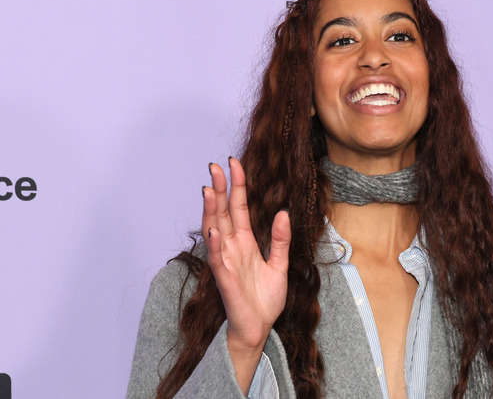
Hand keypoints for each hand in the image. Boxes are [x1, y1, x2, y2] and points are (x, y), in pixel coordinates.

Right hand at [203, 158, 289, 391]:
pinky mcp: (225, 280)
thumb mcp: (279, 265)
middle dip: (219, 190)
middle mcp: (232, 248)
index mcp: (245, 243)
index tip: (234, 164)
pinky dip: (215, 245)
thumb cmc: (265, 300)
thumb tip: (283, 213)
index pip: (237, 208)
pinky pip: (218, 260)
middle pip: (222, 213)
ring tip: (209, 189)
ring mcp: (227, 262)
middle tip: (215, 166)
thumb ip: (281, 240)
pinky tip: (215, 230)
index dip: (236, 186)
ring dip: (211, 211)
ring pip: (214, 231)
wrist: (259, 328)